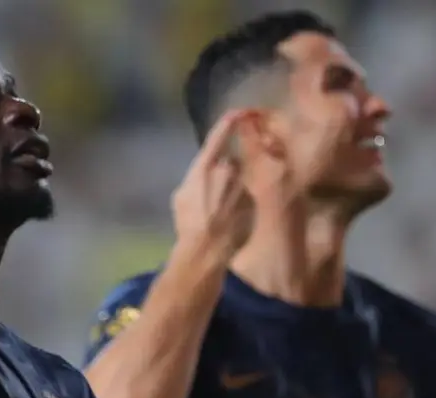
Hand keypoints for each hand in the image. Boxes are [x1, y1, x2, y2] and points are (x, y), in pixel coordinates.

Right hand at [171, 110, 254, 262]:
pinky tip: (233, 217)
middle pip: (231, 161)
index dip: (229, 122)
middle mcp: (227, 170)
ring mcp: (243, 184)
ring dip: (235, 188)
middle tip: (216, 194)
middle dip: (226, 172)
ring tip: (223, 209)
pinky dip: (242, 201)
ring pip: (240, 178)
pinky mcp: (253, 199)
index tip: (237, 112)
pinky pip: (247, 194)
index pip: (219, 136)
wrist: (207, 247)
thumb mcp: (181, 195)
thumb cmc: (187, 223)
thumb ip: (196, 177)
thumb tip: (203, 172)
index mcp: (204, 166)